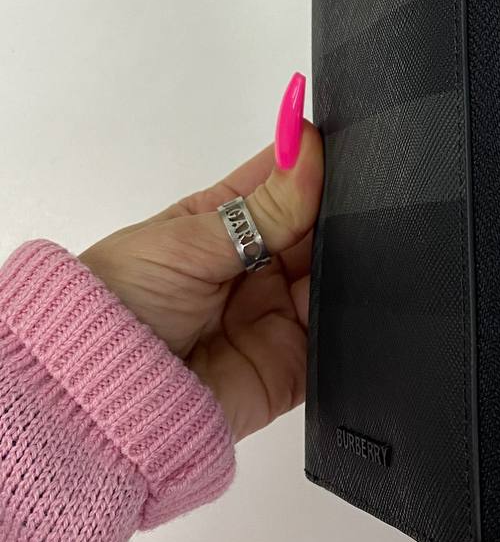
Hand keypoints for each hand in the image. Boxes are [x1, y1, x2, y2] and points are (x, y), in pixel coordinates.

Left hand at [81, 73, 323, 440]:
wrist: (101, 398)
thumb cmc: (121, 303)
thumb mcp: (192, 241)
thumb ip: (264, 205)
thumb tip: (305, 143)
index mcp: (229, 222)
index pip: (285, 180)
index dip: (313, 160)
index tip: (342, 143)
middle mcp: (260, 264)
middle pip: (321, 227)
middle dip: (339, 212)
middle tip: (357, 199)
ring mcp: (281, 312)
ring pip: (339, 276)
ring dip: (350, 261)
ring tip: (352, 248)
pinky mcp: (297, 364)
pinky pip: (341, 337)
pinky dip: (355, 318)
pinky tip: (357, 295)